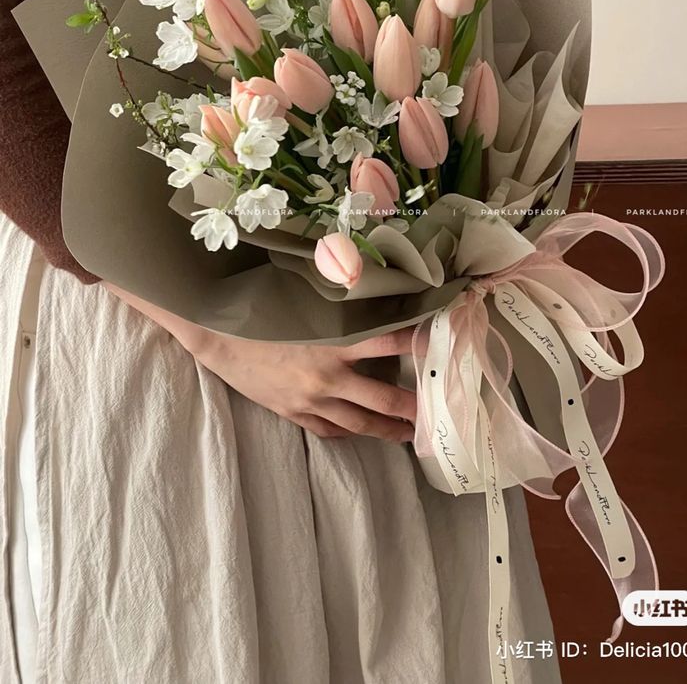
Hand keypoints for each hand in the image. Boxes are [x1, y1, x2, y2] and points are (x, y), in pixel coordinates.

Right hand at [104, 283, 415, 442]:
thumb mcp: (304, 298)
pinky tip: (358, 432)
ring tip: (410, 434)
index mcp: (335, 343)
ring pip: (359, 423)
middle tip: (436, 410)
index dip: (418, 343)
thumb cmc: (261, 308)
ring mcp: (311, 401)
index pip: (390, 343)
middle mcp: (329, 378)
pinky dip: (346, 432)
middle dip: (413, 406)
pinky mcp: (294, 413)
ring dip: (388, 429)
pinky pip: (328, 430)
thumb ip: (338, 298)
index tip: (443, 341)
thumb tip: (369, 278)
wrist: (218, 337)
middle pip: (383, 399)